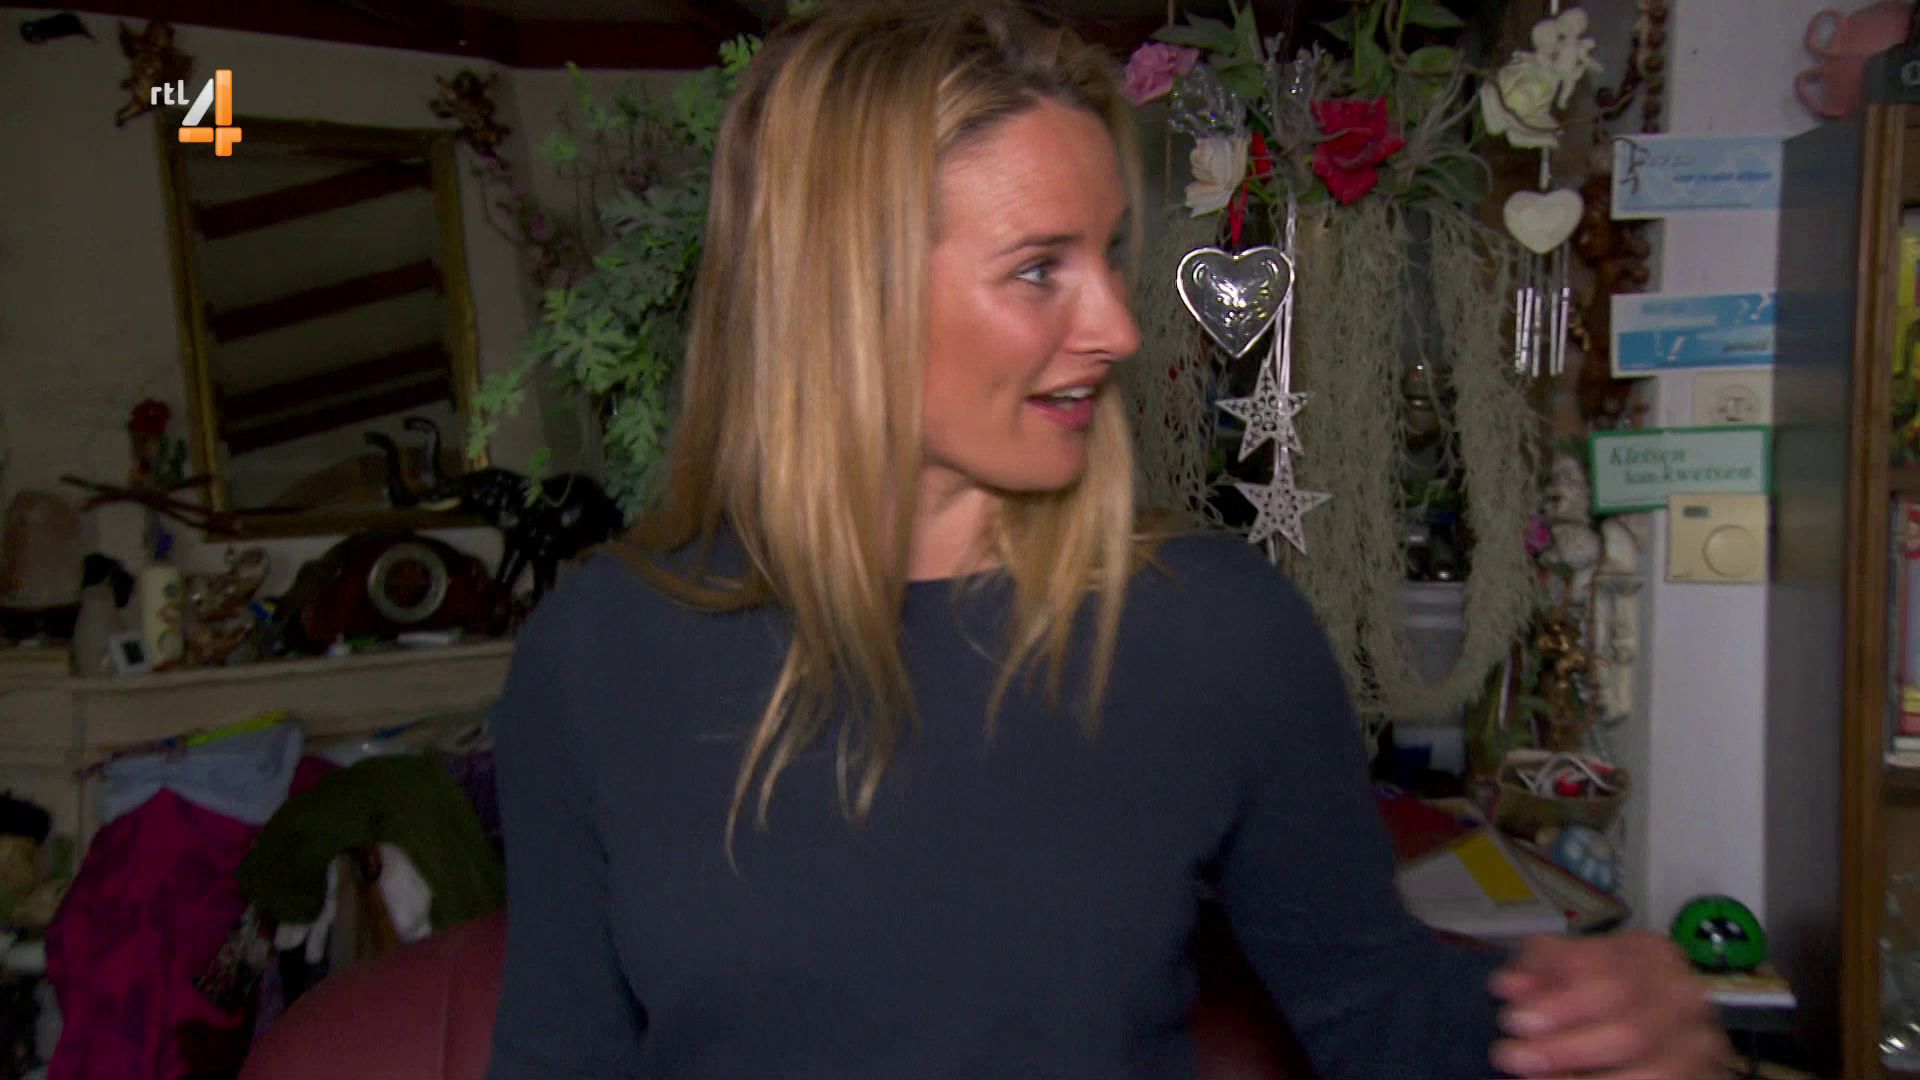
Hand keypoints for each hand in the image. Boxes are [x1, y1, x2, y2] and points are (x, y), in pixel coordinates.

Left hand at [1487, 931, 1731, 1077]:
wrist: (1657, 1033)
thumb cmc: (1607, 993)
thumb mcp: (1574, 968)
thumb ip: (1541, 970)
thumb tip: (1509, 985)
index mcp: (1651, 954)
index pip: (1607, 976)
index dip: (1557, 1003)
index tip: (1513, 1019)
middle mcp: (1683, 996)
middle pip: (1628, 1030)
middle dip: (1564, 1049)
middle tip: (1512, 1055)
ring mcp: (1698, 1044)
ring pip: (1646, 1072)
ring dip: (1578, 1079)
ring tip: (1530, 1077)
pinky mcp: (1700, 1075)